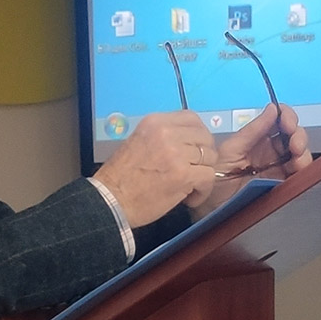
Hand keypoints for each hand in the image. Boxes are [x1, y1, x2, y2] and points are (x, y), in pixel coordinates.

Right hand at [93, 109, 216, 227]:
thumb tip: (189, 142)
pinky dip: (203, 190)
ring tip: (189, 187)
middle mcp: (167, 133)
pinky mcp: (183, 175)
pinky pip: (208, 177)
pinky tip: (189, 198)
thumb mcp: (139, 142)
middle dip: (204, 156)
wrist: (110, 201)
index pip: (192, 118)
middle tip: (193, 171)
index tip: (194, 150)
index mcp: (155, 122)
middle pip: (205, 137)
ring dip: (203, 174)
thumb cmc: (121, 177)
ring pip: (210, 158)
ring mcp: (176, 153)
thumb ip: (163, 137)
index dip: (199, 135)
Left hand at [191, 102, 312, 218]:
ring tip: (297, 162)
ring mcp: (277, 169)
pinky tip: (299, 172)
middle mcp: (269, 152)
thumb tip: (272, 108)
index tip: (288, 124)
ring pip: (299, 155)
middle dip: (298, 136)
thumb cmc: (214, 177)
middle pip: (293, 136)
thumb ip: (253, 131)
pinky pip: (298, 176)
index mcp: (257, 139)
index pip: (278, 120)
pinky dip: (304, 172)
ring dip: (303, 154)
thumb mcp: (232, 150)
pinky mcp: (281, 187)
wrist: (208, 207)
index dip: (287, 117)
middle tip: (295, 146)